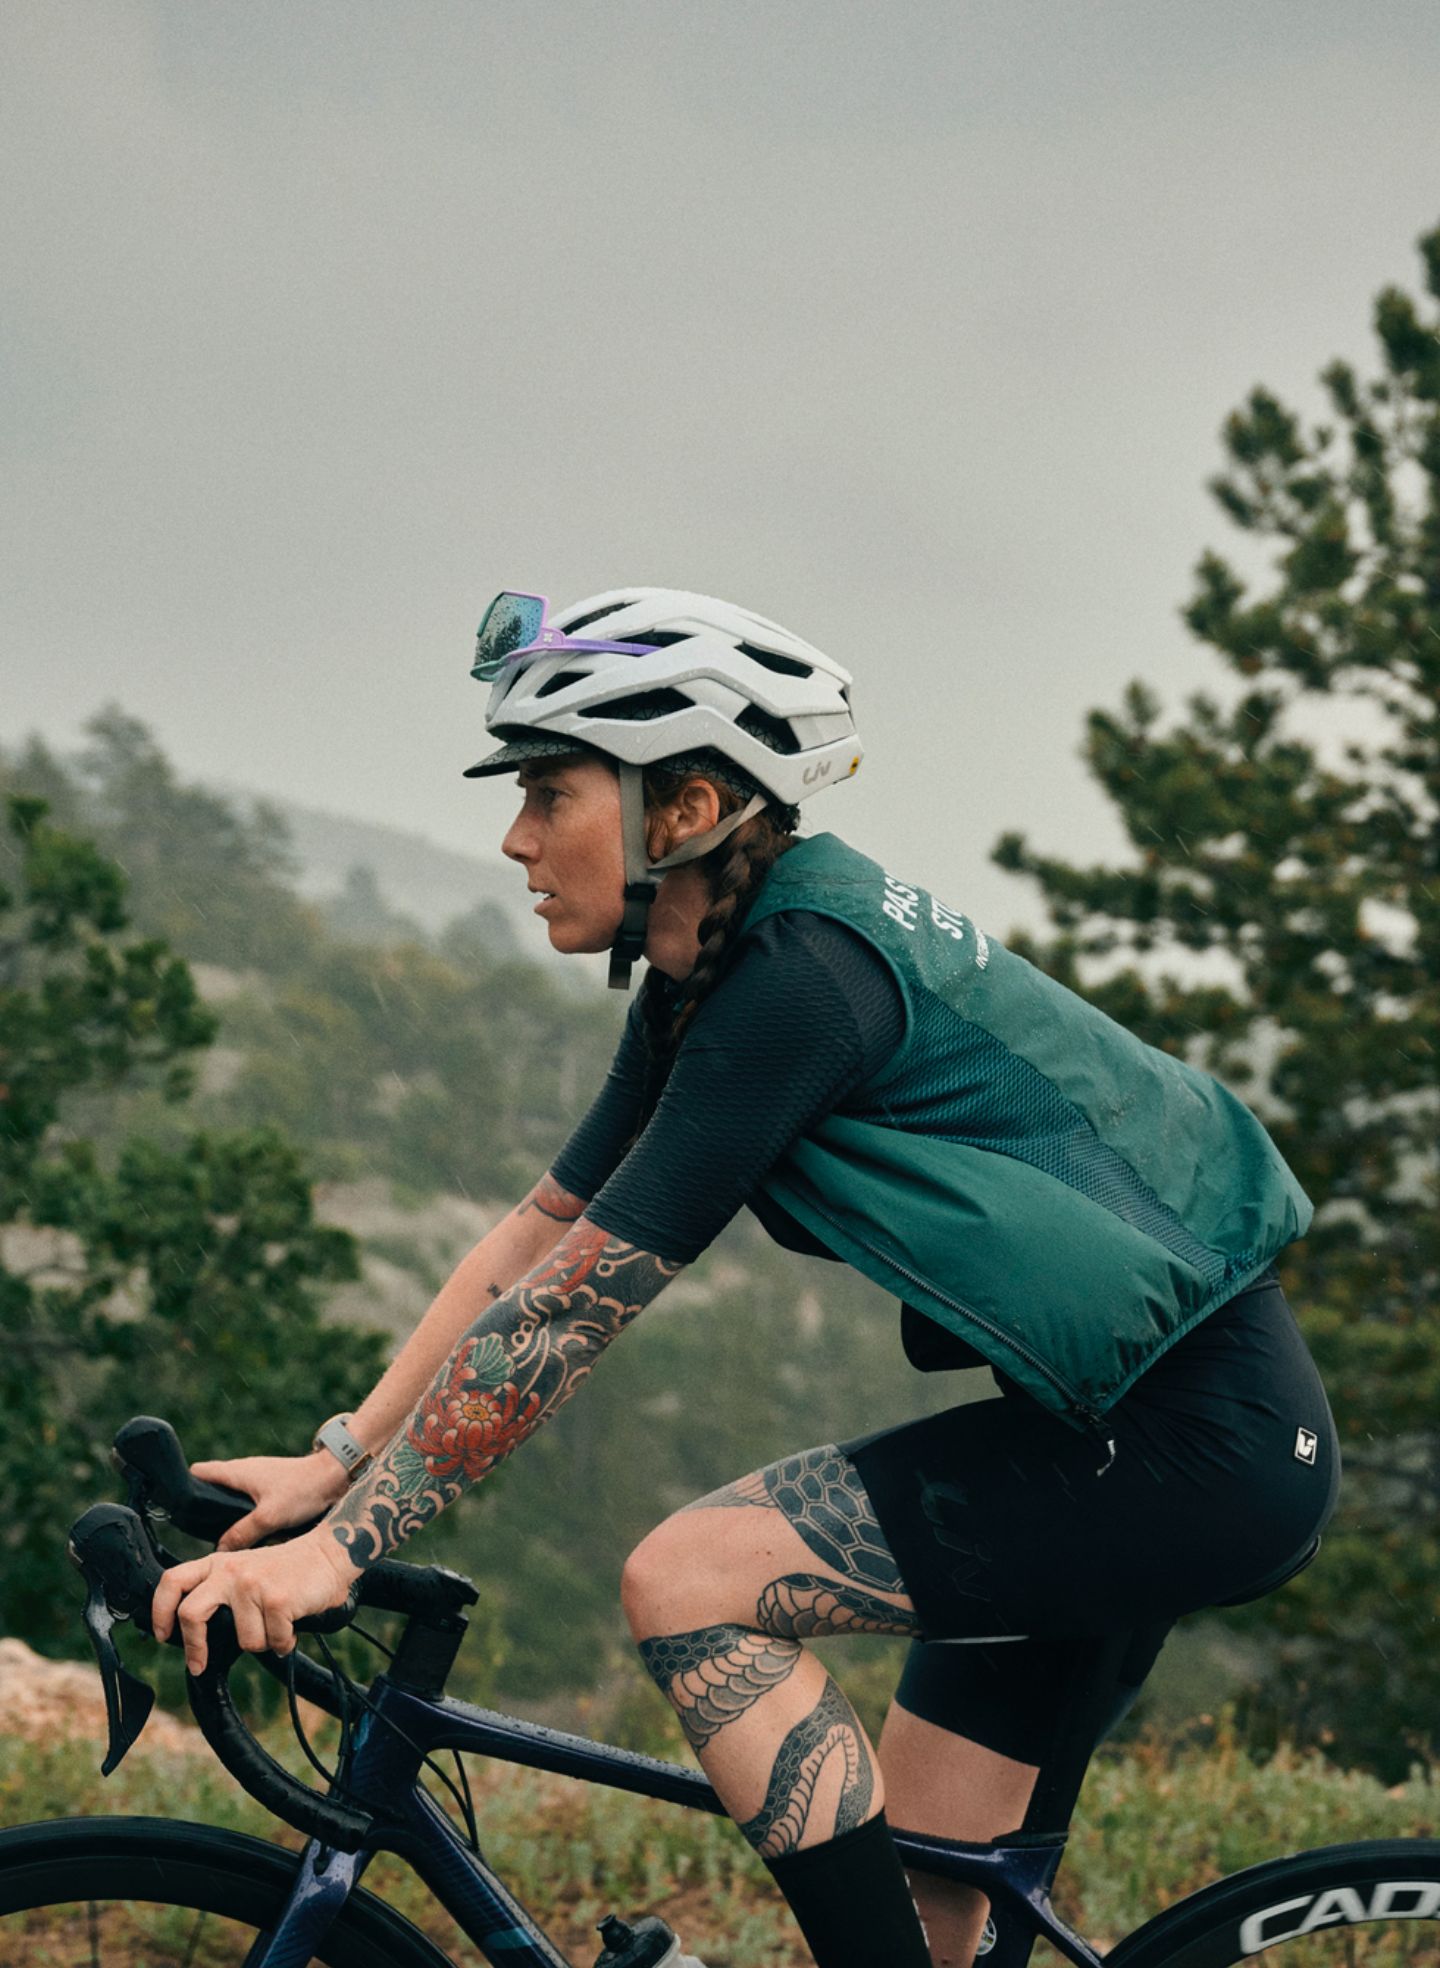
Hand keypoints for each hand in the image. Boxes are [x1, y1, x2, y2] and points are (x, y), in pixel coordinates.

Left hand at [152, 1529, 360, 1674]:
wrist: (330, 1554)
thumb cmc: (287, 1569)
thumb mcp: (246, 1569)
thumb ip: (221, 1590)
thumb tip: (197, 1634)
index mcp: (219, 1563)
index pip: (173, 1581)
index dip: (161, 1611)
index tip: (164, 1635)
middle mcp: (231, 1571)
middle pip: (192, 1614)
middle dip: (195, 1647)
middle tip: (199, 1663)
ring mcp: (253, 1584)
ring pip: (245, 1640)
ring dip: (264, 1642)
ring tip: (276, 1627)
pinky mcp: (277, 1599)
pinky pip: (274, 1641)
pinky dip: (285, 1642)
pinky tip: (292, 1628)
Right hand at [191, 1450, 349, 1550]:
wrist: (336, 1476)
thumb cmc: (304, 1488)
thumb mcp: (269, 1516)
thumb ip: (242, 1534)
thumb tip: (218, 1552)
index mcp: (236, 1472)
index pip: (198, 1473)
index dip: (183, 1488)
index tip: (174, 1511)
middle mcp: (243, 1472)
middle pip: (211, 1488)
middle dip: (201, 1510)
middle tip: (193, 1538)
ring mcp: (257, 1480)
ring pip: (229, 1497)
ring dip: (223, 1515)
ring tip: (215, 1542)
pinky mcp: (270, 1490)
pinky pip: (246, 1503)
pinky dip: (241, 1517)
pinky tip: (244, 1538)